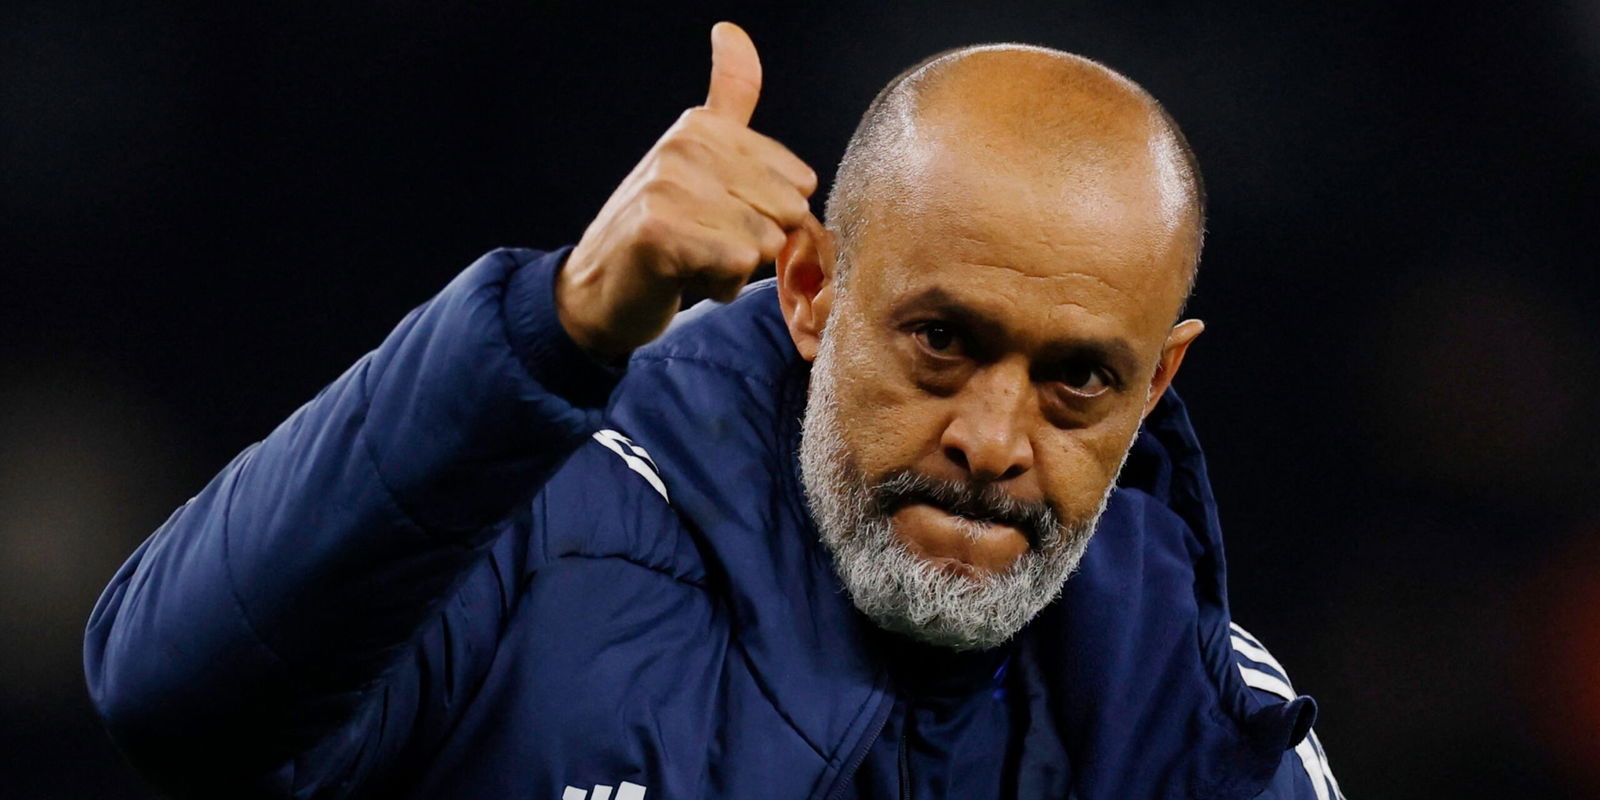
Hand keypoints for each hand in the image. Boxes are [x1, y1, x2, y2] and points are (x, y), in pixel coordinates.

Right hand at [556, 22, 819, 358]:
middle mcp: (684, 145)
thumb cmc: (663, 231)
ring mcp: (668, 186)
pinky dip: (720, 285)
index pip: (799, 181)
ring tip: (694, 259)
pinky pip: (736, 265)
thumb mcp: (700, 156)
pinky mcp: (659, 233)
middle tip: (707, 243)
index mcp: (702, 125)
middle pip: (788, 211)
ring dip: (738, 268)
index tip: (723, 217)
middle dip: (759, 243)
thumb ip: (728, 97)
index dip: (772, 216)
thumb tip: (731, 30)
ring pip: (765, 241)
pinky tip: (685, 277)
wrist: (599, 289)